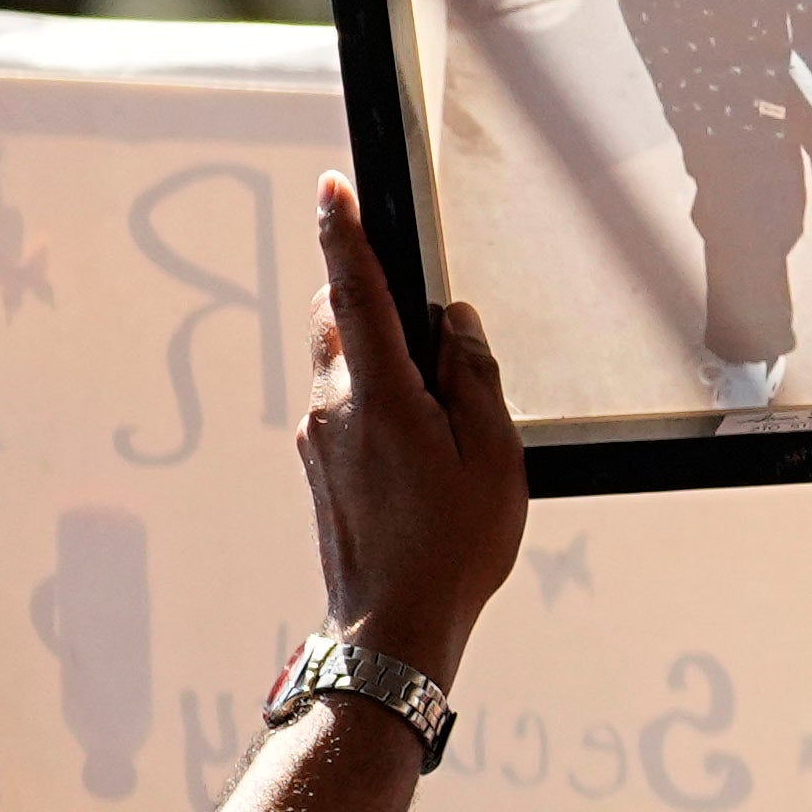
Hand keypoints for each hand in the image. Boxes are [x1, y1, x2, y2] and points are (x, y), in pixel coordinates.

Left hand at [296, 177, 521, 684]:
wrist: (392, 624)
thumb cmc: (451, 546)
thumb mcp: (492, 455)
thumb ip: (472, 378)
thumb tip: (455, 325)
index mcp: (378, 394)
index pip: (353, 290)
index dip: (344, 234)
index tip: (332, 187)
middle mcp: (333, 406)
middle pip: (339, 320)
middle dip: (367, 294)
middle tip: (418, 299)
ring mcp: (319, 437)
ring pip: (341, 363)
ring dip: (378, 351)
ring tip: (436, 387)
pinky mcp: (320, 466)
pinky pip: (344, 403)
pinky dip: (376, 394)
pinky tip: (419, 433)